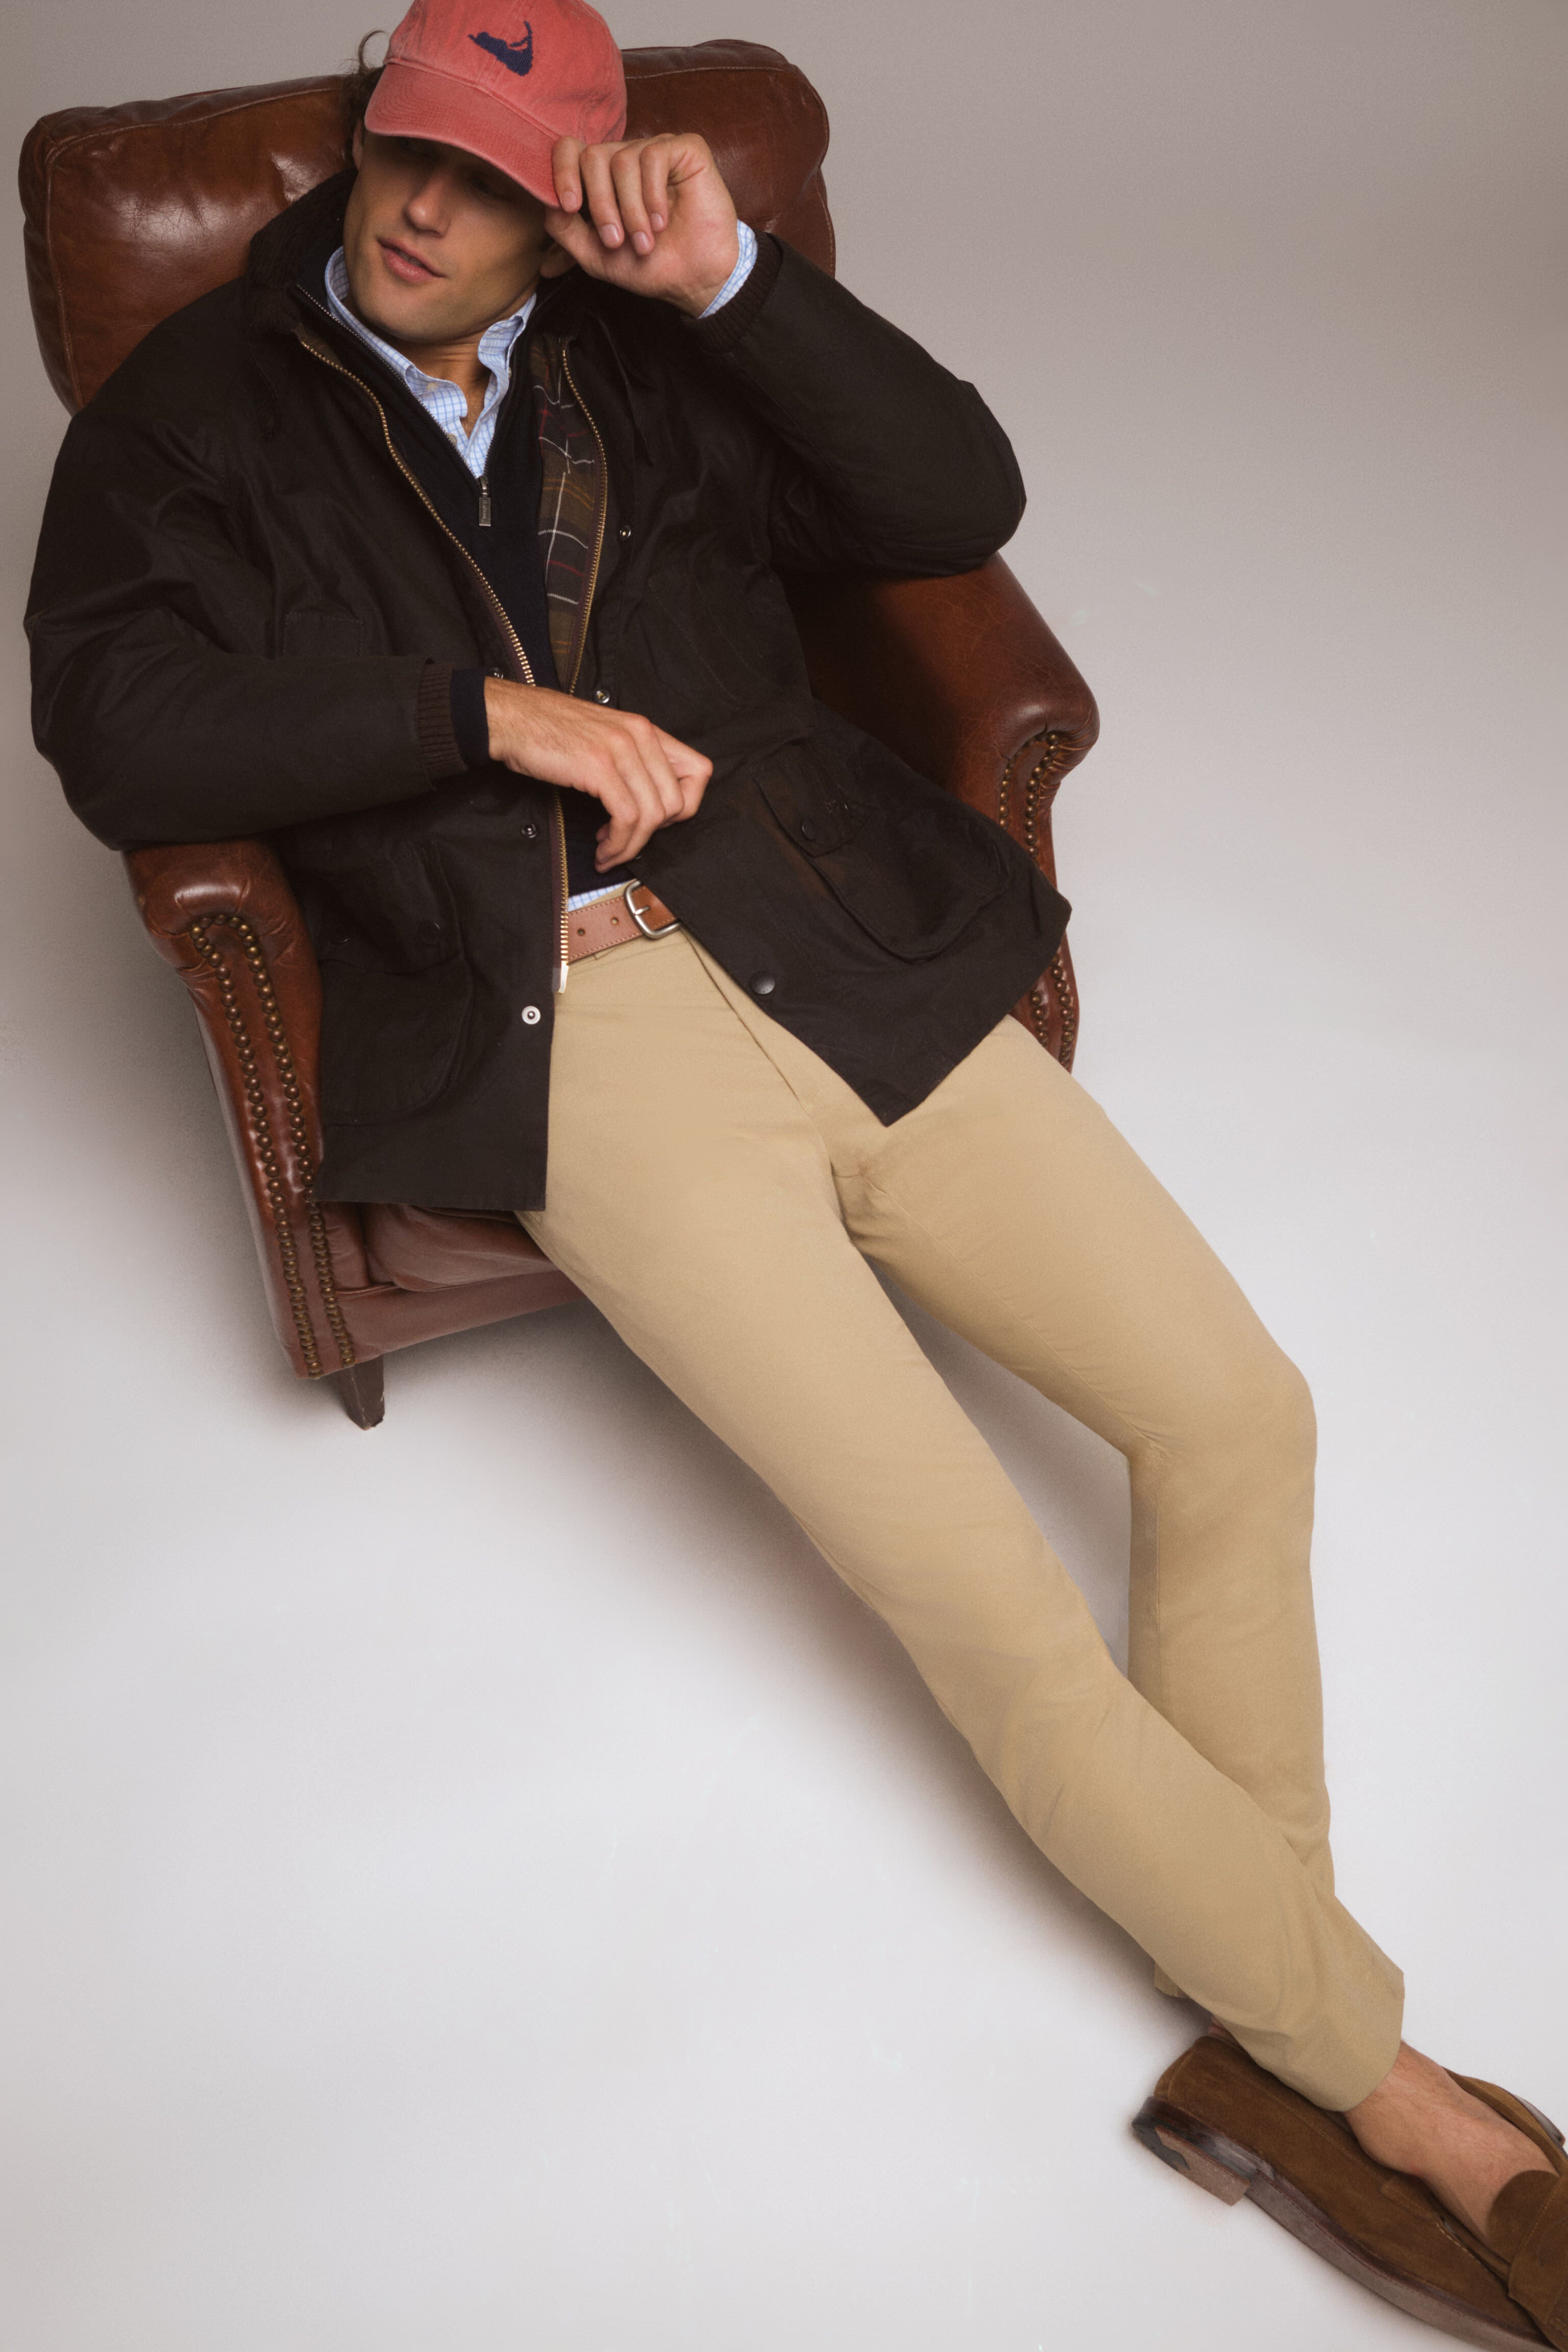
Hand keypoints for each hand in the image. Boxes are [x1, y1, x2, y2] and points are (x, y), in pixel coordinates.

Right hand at [484, 680, 711, 868]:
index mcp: (645, 729)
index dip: (687, 805)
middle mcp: (640, 736)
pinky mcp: (599, 767)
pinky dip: (617, 843)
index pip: (699, 771)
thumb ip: (633, 761)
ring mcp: (621, 750)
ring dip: (631, 846)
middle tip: (628, 842)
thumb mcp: (604, 738)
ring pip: (653, 815)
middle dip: (655, 834)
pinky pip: (626, 818)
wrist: (510, 719)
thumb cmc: (549, 732)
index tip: (659, 821)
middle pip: (677, 802)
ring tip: (609, 853)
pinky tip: (602, 848)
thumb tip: (649, 803)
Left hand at [545, 132, 740, 316]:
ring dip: (630, 210)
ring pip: (621, 161)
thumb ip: (565, 231)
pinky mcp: (685, 149)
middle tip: (616, 240)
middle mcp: (627, 158)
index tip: (571, 207)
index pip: (570, 150)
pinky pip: (653, 156)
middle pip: (592, 157)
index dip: (563, 172)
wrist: (695, 280)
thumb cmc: (651, 267)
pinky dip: (652, 194)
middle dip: (600, 204)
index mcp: (603, 178)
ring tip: (645, 240)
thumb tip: (545, 206)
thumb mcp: (596, 256)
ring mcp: (655, 151)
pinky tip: (663, 220)